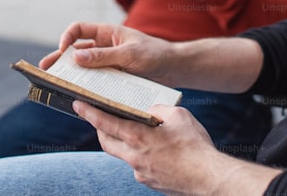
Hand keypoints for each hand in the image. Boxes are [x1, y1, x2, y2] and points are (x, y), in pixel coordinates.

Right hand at [38, 22, 175, 85]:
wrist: (174, 69)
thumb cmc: (154, 54)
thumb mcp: (128, 54)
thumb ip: (103, 56)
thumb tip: (76, 56)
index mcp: (107, 32)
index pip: (79, 29)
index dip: (67, 37)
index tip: (63, 50)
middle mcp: (104, 46)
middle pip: (76, 50)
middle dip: (60, 58)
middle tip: (45, 69)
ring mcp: (107, 62)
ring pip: (83, 67)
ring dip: (71, 74)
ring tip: (55, 83)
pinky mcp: (113, 77)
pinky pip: (95, 80)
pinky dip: (85, 85)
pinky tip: (77, 93)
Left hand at [76, 101, 260, 195]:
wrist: (209, 178)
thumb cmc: (195, 145)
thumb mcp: (178, 115)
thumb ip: (159, 109)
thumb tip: (150, 110)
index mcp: (138, 138)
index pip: (105, 123)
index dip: (89, 113)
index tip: (78, 105)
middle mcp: (134, 157)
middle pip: (107, 142)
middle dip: (100, 129)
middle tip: (100, 117)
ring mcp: (140, 173)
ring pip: (123, 155)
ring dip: (124, 142)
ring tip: (136, 132)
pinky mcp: (150, 182)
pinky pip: (139, 165)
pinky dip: (141, 155)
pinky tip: (156, 150)